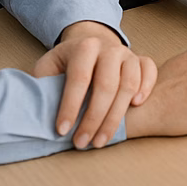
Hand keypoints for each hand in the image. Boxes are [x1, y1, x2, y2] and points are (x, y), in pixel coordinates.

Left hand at [32, 20, 155, 148]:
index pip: (78, 79)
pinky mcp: (142, 59)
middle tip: (82, 143)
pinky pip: (150, 72)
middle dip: (94, 119)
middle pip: (106, 85)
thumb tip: (35, 113)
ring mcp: (128, 53)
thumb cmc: (66, 62)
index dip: (70, 107)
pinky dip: (146, 88)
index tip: (61, 131)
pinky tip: (135, 107)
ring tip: (101, 140)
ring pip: (129, 84)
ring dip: (116, 116)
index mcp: (83, 47)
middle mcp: (108, 48)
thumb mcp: (48, 67)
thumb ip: (42, 86)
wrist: (90, 42)